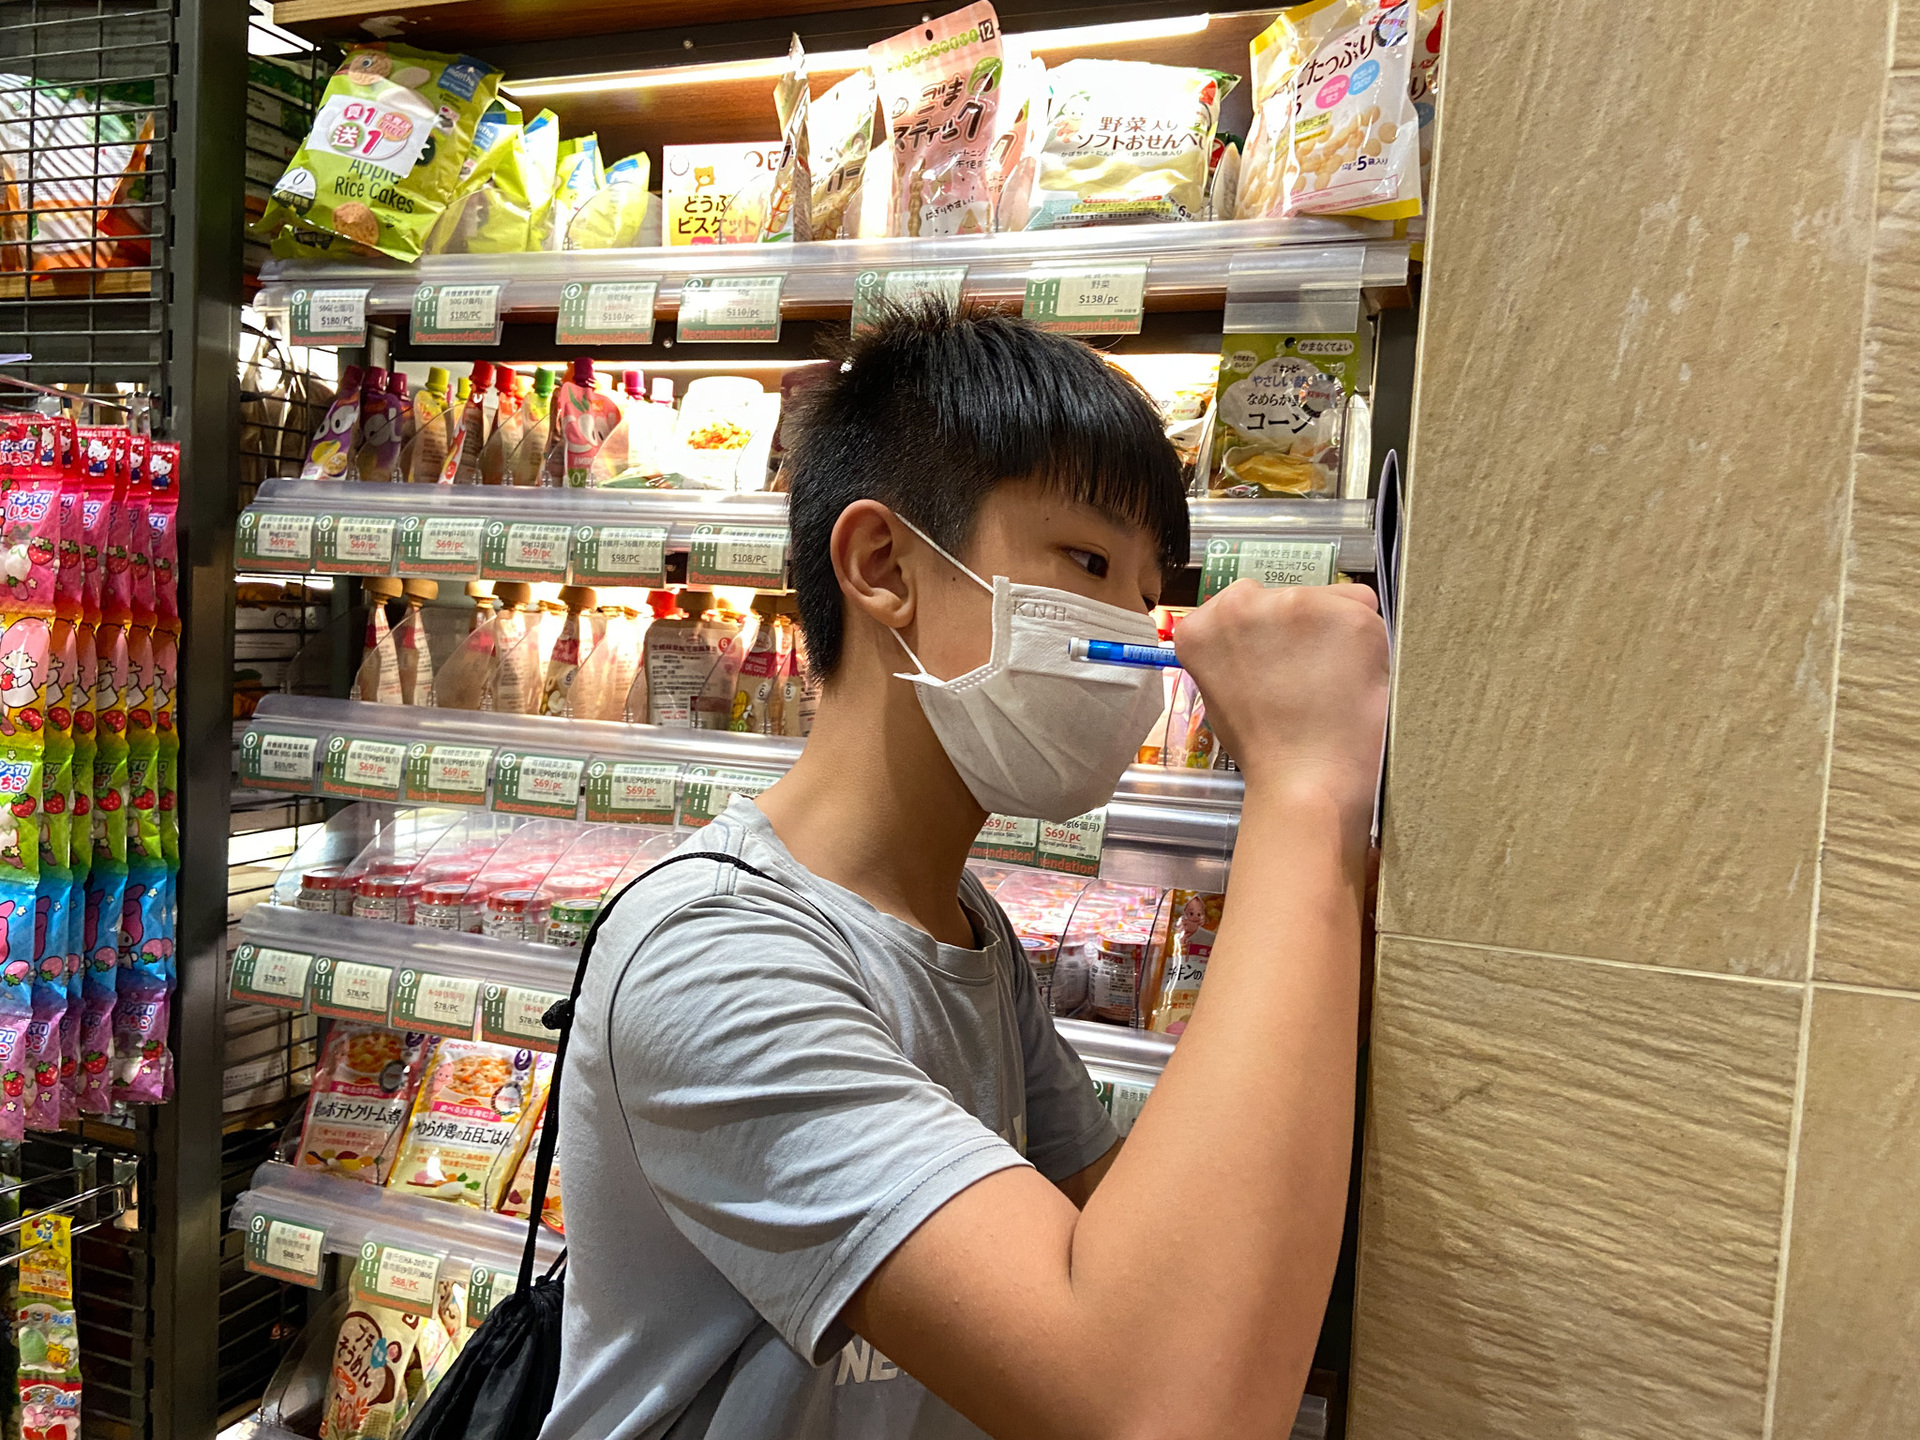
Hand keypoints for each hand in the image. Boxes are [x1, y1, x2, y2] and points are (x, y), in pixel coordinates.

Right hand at [1173, 580, 1388, 833]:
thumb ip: (1232, 651)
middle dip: (1301, 628)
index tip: (1276, 665)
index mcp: (1200, 625)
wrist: (1302, 779)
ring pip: (1330, 600)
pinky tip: (1351, 678)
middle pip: (1287, 597)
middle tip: (1305, 679)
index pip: (1245, 604)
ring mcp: (1296, 603)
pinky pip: (1365, 612)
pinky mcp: (1346, 613)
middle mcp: (1241, 601)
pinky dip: (1366, 643)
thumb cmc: (1263, 748)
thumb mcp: (1219, 692)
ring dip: (1334, 633)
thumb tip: (1263, 637)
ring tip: (1329, 683)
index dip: (1269, 635)